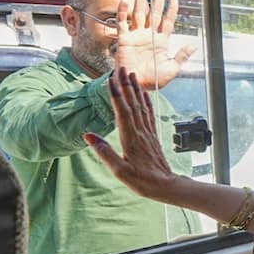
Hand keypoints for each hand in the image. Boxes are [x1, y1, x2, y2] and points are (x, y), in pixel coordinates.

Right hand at [84, 67, 181, 202]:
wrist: (165, 185)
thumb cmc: (141, 180)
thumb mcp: (119, 171)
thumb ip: (104, 152)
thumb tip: (88, 136)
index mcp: (130, 138)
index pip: (121, 111)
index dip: (115, 94)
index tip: (110, 79)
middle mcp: (140, 131)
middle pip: (132, 103)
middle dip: (125, 84)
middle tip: (120, 68)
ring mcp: (148, 132)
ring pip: (141, 105)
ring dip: (135, 89)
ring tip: (131, 74)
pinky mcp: (152, 135)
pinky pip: (148, 113)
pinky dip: (145, 101)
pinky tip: (144, 94)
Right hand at [114, 0, 196, 89]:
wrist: (136, 86)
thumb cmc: (153, 80)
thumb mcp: (172, 69)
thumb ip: (181, 56)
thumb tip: (194, 45)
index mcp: (161, 42)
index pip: (167, 22)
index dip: (171, 11)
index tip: (174, 0)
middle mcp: (148, 36)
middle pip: (153, 14)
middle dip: (157, 1)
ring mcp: (136, 36)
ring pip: (138, 14)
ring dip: (139, 1)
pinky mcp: (124, 40)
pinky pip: (122, 24)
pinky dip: (122, 13)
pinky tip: (125, 3)